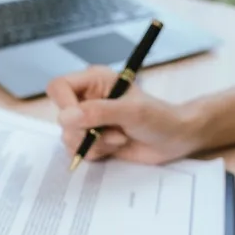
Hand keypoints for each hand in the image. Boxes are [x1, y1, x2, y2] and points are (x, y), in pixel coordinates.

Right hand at [47, 66, 202, 164]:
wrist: (175, 140)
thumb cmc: (160, 118)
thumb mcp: (132, 112)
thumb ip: (99, 112)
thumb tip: (65, 117)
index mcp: (94, 81)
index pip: (59, 87)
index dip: (64, 104)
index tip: (79, 120)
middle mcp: (87, 99)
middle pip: (62, 118)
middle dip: (86, 131)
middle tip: (113, 132)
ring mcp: (88, 121)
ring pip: (69, 137)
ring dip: (95, 143)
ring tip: (120, 138)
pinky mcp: (92, 140)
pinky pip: (78, 151)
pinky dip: (97, 153)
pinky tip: (116, 146)